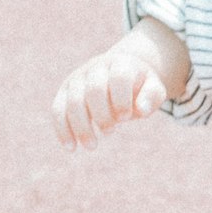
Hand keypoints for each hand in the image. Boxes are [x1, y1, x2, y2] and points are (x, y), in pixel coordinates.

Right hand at [54, 25, 182, 147]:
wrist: (119, 70)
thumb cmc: (139, 86)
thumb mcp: (153, 88)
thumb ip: (151, 96)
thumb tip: (141, 110)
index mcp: (120, 64)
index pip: (118, 78)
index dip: (121, 99)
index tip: (126, 118)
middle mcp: (95, 67)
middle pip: (93, 90)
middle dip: (101, 115)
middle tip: (110, 132)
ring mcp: (78, 78)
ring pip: (72, 102)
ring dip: (81, 127)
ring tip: (92, 146)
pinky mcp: (65, 91)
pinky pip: (58, 109)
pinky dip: (62, 129)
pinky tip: (71, 148)